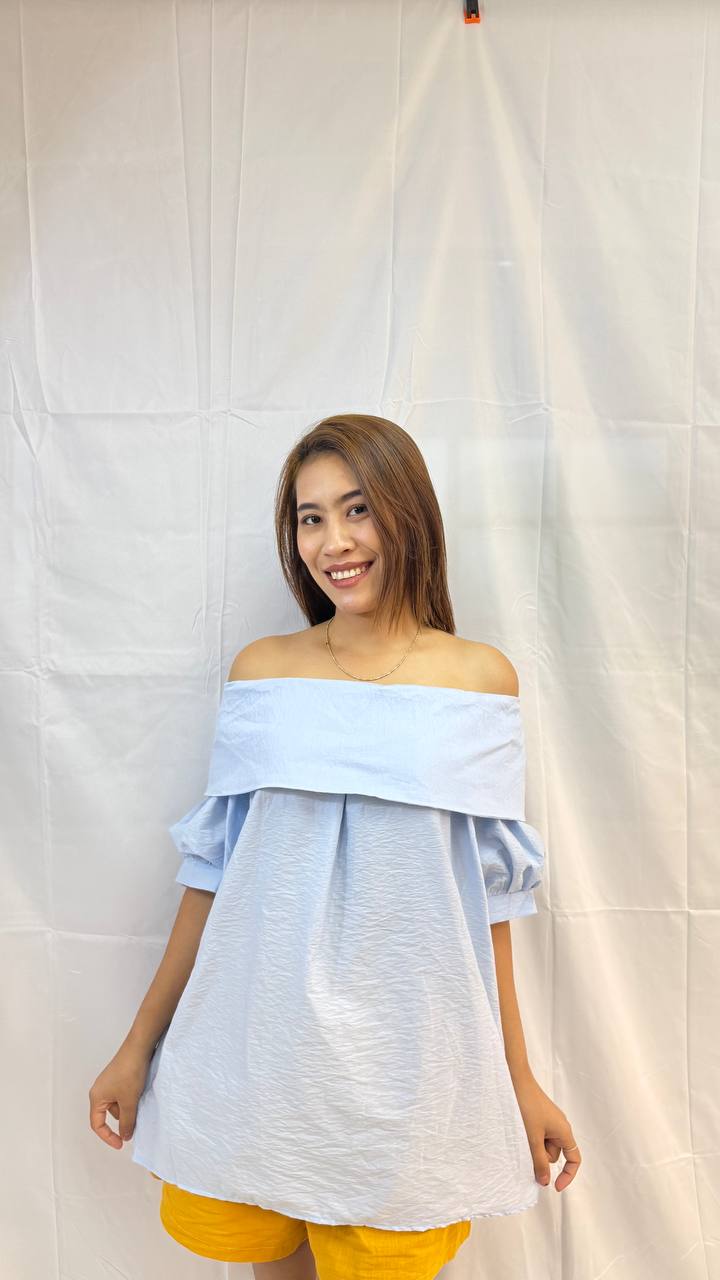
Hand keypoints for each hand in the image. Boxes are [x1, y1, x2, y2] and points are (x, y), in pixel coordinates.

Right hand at [89, 1043, 151, 1148]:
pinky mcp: (118, 1077)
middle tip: (137, 1119)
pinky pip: (122, 1095)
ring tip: (140, 1102)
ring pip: (118, 1104)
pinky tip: (140, 1094)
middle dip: (123, 1119)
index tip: (121, 1144)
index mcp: (96, 1097)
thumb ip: (126, 1122)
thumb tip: (125, 1136)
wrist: (139, 1047)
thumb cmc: (130, 1073)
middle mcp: (99, 1090)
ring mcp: (109, 1083)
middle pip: (108, 1114)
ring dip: (128, 1108)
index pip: (97, 1124)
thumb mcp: (129, 1102)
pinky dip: (130, 1099)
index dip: (108, 1137)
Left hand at [512, 1074, 581, 1191]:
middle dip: (541, 1156)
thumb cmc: (526, 1106)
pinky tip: (520, 1130)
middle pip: (554, 1154)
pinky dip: (530, 1138)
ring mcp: (549, 1120)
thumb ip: (539, 1162)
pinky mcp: (539, 1116)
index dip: (567, 1176)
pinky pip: (538, 1135)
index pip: (574, 1159)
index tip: (554, 1187)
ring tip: (521, 1132)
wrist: (516, 1079)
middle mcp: (560, 1126)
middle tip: (526, 1145)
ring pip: (543, 1145)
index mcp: (564, 1131)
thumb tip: (545, 1182)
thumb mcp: (532, 1138)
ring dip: (533, 1147)